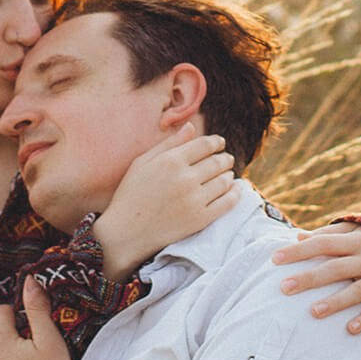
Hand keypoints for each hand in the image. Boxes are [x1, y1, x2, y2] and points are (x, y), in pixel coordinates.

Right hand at [92, 122, 236, 281]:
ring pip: (224, 180)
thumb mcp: (143, 162)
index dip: (216, 142)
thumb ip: (169, 143)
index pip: (204, 145)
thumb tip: (191, 126)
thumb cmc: (130, 194)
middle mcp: (185, 178)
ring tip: (227, 174)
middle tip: (226, 159)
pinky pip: (227, 202)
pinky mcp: (200, 219)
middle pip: (217, 162)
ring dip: (229, 174)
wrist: (125, 233)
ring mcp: (194, 199)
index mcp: (171, 161)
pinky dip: (235, 194)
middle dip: (224, 158)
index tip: (220, 143)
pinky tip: (235, 190)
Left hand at [270, 222, 360, 332]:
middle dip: (309, 278)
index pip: (322, 244)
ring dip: (335, 302)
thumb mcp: (355, 232)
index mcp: (355, 241)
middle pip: (334, 269)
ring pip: (356, 292)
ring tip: (313, 312)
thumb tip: (297, 237)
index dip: (299, 251)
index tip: (275, 258)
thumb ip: (328, 234)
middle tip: (283, 287)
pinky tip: (349, 330)